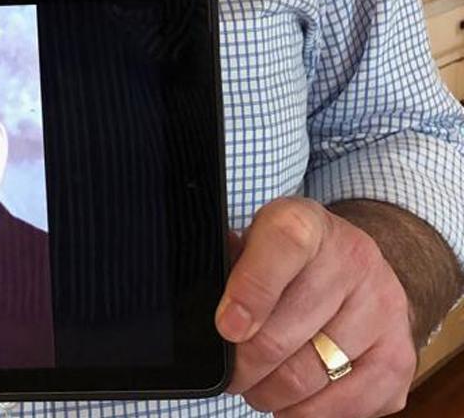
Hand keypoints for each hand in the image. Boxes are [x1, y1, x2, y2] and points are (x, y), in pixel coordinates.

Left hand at [215, 198, 415, 416]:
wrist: (360, 267)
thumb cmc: (295, 259)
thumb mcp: (259, 240)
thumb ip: (235, 265)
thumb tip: (221, 316)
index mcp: (309, 222)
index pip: (284, 245)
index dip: (251, 291)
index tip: (227, 328)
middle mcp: (354, 259)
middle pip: (284, 332)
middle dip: (244, 365)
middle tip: (231, 375)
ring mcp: (383, 309)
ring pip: (308, 376)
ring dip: (271, 394)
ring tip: (257, 388)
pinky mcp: (400, 357)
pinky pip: (344, 406)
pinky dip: (307, 413)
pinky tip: (292, 401)